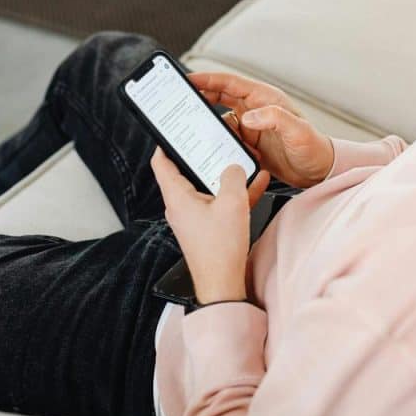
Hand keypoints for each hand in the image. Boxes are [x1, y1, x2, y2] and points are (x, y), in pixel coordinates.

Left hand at [150, 148, 270, 304]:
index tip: (173, 131)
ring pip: (207, 187)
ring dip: (224, 176)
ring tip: (242, 162)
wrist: (223, 284)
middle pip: (187, 172)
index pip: (161, 163)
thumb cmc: (219, 249)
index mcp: (177, 197)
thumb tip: (233, 168)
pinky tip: (255, 185)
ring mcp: (194, 217)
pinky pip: (219, 203)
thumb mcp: (232, 204)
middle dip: (204, 156)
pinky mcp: (207, 227)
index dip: (165, 144)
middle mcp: (181, 206)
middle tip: (215, 141)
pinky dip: (233, 194)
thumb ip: (233, 178)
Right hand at [191, 72, 334, 187]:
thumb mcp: (296, 131)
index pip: (230, 83)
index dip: (208, 80)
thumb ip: (274, 118)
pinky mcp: (250, 143)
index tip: (188, 79)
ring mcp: (252, 127)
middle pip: (220, 98)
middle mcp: (257, 110)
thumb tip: (248, 116)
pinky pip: (228, 139)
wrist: (319, 171)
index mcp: (265, 99)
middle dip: (200, 98)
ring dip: (211, 126)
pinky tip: (216, 150)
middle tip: (180, 102)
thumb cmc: (313, 148)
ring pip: (221, 120)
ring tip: (197, 131)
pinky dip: (220, 143)